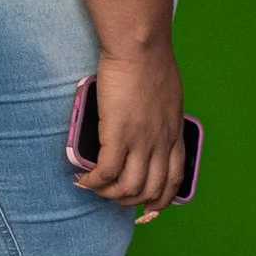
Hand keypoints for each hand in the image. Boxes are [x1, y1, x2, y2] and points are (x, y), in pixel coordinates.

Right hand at [77, 45, 186, 219]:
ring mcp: (141, 140)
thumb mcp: (169, 96)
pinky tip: (82, 177)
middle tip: (111, 195)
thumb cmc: (151, 61)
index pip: (174, 180)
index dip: (160, 201)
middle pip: (150, 191)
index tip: (146, 210)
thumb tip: (150, 126)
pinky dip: (92, 182)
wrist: (141, 45)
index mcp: (174, 133)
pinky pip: (105, 173)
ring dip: (108, 194)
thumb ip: (162, 117)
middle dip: (129, 202)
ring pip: (127, 188)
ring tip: (93, 186)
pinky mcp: (118, 134)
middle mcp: (161, 142)